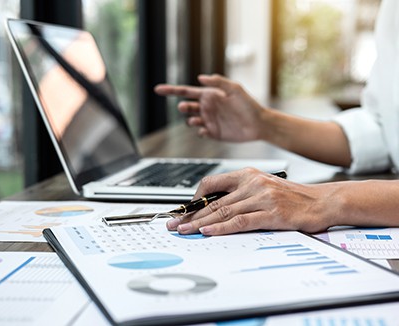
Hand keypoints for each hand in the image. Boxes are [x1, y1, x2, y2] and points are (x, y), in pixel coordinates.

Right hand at [155, 74, 266, 141]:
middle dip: (183, 107)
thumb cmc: (248, 104)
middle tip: (186, 108)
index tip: (157, 90)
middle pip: (186, 107)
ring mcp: (209, 121)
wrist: (259, 124)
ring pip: (190, 121)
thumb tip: (200, 78)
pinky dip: (200, 131)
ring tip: (198, 120)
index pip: (186, 92)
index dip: (171, 91)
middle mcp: (207, 107)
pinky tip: (206, 130)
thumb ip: (218, 82)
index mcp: (209, 95)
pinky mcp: (213, 133)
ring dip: (191, 120)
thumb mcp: (235, 89)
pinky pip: (201, 132)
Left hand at [166, 168, 335, 234]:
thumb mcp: (263, 187)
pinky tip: (207, 232)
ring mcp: (261, 198)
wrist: (322, 201)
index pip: (212, 183)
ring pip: (222, 211)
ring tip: (184, 231)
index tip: (184, 210)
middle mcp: (252, 183)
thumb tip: (214, 208)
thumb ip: (240, 194)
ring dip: (200, 223)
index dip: (195, 197)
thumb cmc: (291, 196)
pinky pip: (240, 221)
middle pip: (213, 201)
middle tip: (174, 223)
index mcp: (248, 174)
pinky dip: (221, 227)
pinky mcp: (271, 214)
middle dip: (190, 214)